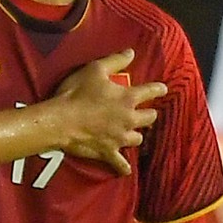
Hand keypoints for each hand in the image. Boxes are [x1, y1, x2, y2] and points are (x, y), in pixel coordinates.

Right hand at [49, 52, 165, 176]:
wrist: (60, 121)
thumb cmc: (76, 93)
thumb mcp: (95, 69)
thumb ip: (115, 61)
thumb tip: (131, 52)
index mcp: (128, 98)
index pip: (151, 92)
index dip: (158, 89)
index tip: (162, 89)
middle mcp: (129, 119)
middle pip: (150, 118)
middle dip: (149, 114)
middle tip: (145, 112)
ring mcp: (119, 138)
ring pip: (137, 139)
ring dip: (136, 135)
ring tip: (131, 133)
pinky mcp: (108, 152)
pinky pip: (120, 163)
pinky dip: (123, 166)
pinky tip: (125, 170)